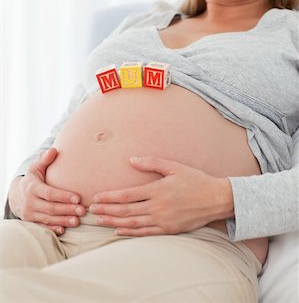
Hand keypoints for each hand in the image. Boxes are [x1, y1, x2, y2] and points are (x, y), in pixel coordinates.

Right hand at [8, 147, 85, 234]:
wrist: (16, 195)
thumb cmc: (32, 179)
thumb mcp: (36, 168)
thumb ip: (45, 159)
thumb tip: (54, 150)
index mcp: (33, 188)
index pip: (50, 193)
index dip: (64, 196)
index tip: (78, 198)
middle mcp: (30, 202)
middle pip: (50, 208)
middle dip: (67, 210)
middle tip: (82, 211)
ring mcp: (29, 213)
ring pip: (48, 219)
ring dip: (63, 220)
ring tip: (77, 221)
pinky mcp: (31, 222)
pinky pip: (42, 227)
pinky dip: (53, 229)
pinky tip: (64, 229)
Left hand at [89, 156, 233, 235]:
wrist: (216, 199)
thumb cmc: (195, 180)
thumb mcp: (174, 166)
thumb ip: (151, 162)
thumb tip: (131, 160)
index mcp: (157, 190)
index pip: (127, 195)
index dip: (110, 197)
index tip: (96, 198)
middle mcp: (158, 207)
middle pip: (126, 211)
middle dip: (107, 211)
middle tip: (91, 212)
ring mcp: (163, 220)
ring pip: (133, 223)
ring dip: (114, 222)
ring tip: (99, 221)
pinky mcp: (169, 230)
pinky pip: (145, 233)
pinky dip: (130, 233)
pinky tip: (119, 231)